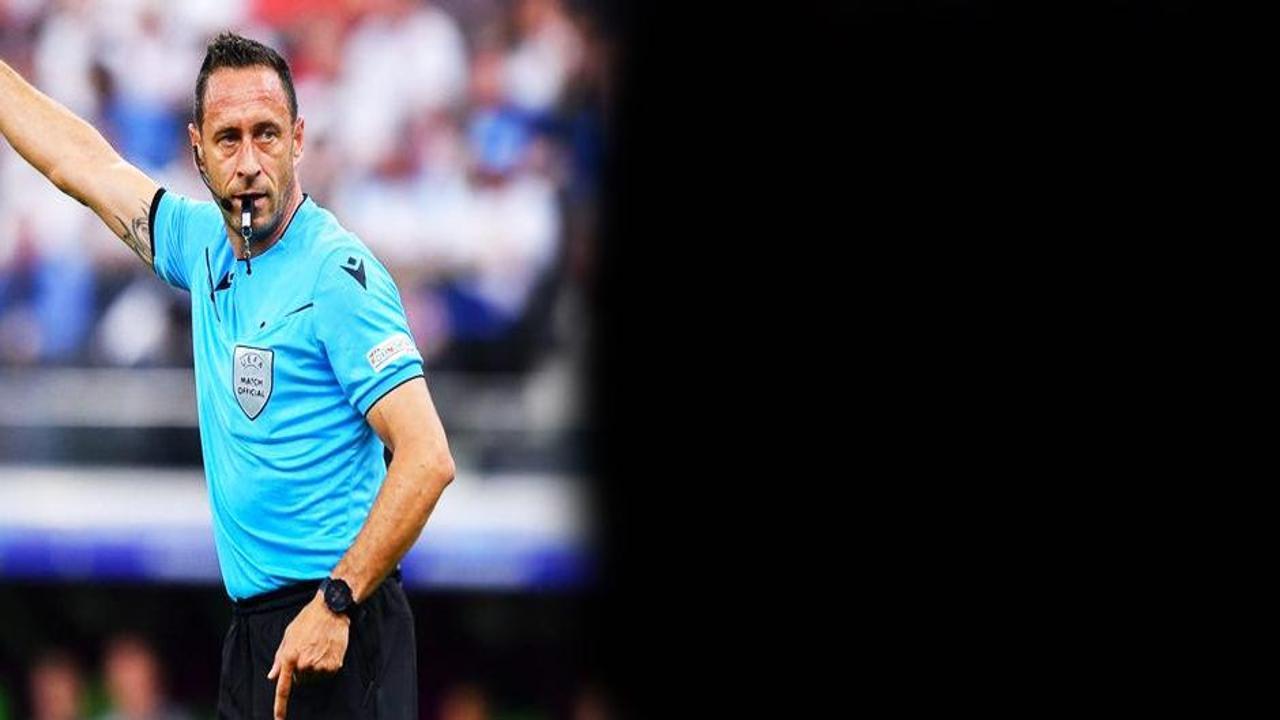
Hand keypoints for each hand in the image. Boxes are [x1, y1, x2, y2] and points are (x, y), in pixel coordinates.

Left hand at [267, 590, 351, 718]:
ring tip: (319, 649)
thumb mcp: (288, 636)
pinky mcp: (334, 665)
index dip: (280, 706)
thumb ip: (279, 658)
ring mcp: (320, 666)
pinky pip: (327, 673)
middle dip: (302, 670)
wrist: (331, 610)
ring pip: (315, 677)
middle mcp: (304, 664)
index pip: (283, 688)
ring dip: (315, 668)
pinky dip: (327, 665)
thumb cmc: (308, 620)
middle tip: (308, 651)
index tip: (279, 719)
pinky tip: (328, 650)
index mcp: (289, 657)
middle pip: (301, 680)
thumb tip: (272, 676)